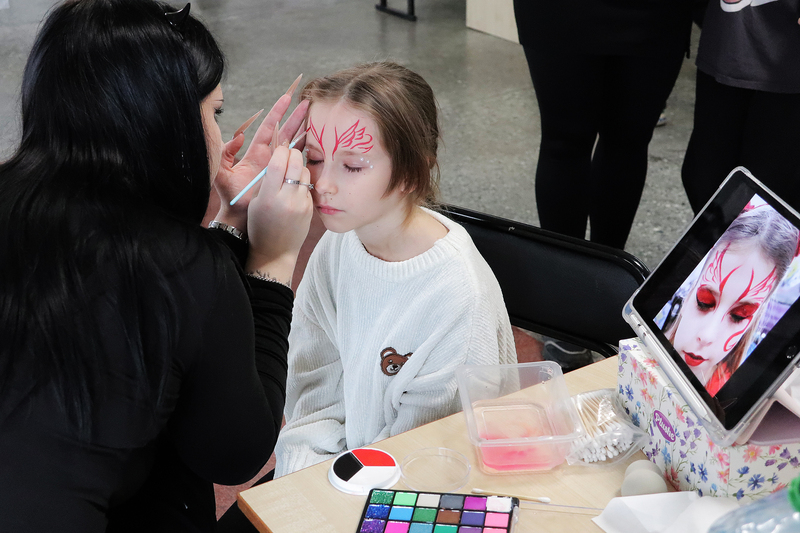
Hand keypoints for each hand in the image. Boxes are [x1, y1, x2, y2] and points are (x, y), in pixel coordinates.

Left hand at [213, 78, 308, 228]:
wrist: (241, 217)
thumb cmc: (231, 197)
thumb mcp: (222, 173)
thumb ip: (226, 153)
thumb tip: (238, 136)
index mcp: (256, 151)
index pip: (269, 127)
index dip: (278, 112)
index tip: (287, 98)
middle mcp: (270, 157)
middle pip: (286, 132)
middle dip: (296, 117)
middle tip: (308, 103)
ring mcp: (280, 167)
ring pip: (295, 145)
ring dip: (306, 132)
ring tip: (317, 119)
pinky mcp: (287, 178)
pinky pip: (299, 163)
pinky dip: (309, 154)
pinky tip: (318, 145)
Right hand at [245, 145, 312, 284]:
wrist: (276, 251)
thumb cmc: (260, 225)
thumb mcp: (255, 202)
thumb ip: (265, 180)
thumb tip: (277, 159)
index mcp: (269, 197)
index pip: (278, 164)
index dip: (280, 152)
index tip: (279, 149)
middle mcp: (287, 199)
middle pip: (295, 164)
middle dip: (293, 153)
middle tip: (289, 152)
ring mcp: (302, 204)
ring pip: (305, 173)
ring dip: (299, 167)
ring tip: (292, 171)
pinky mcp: (310, 208)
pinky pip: (308, 186)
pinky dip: (302, 182)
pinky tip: (295, 188)